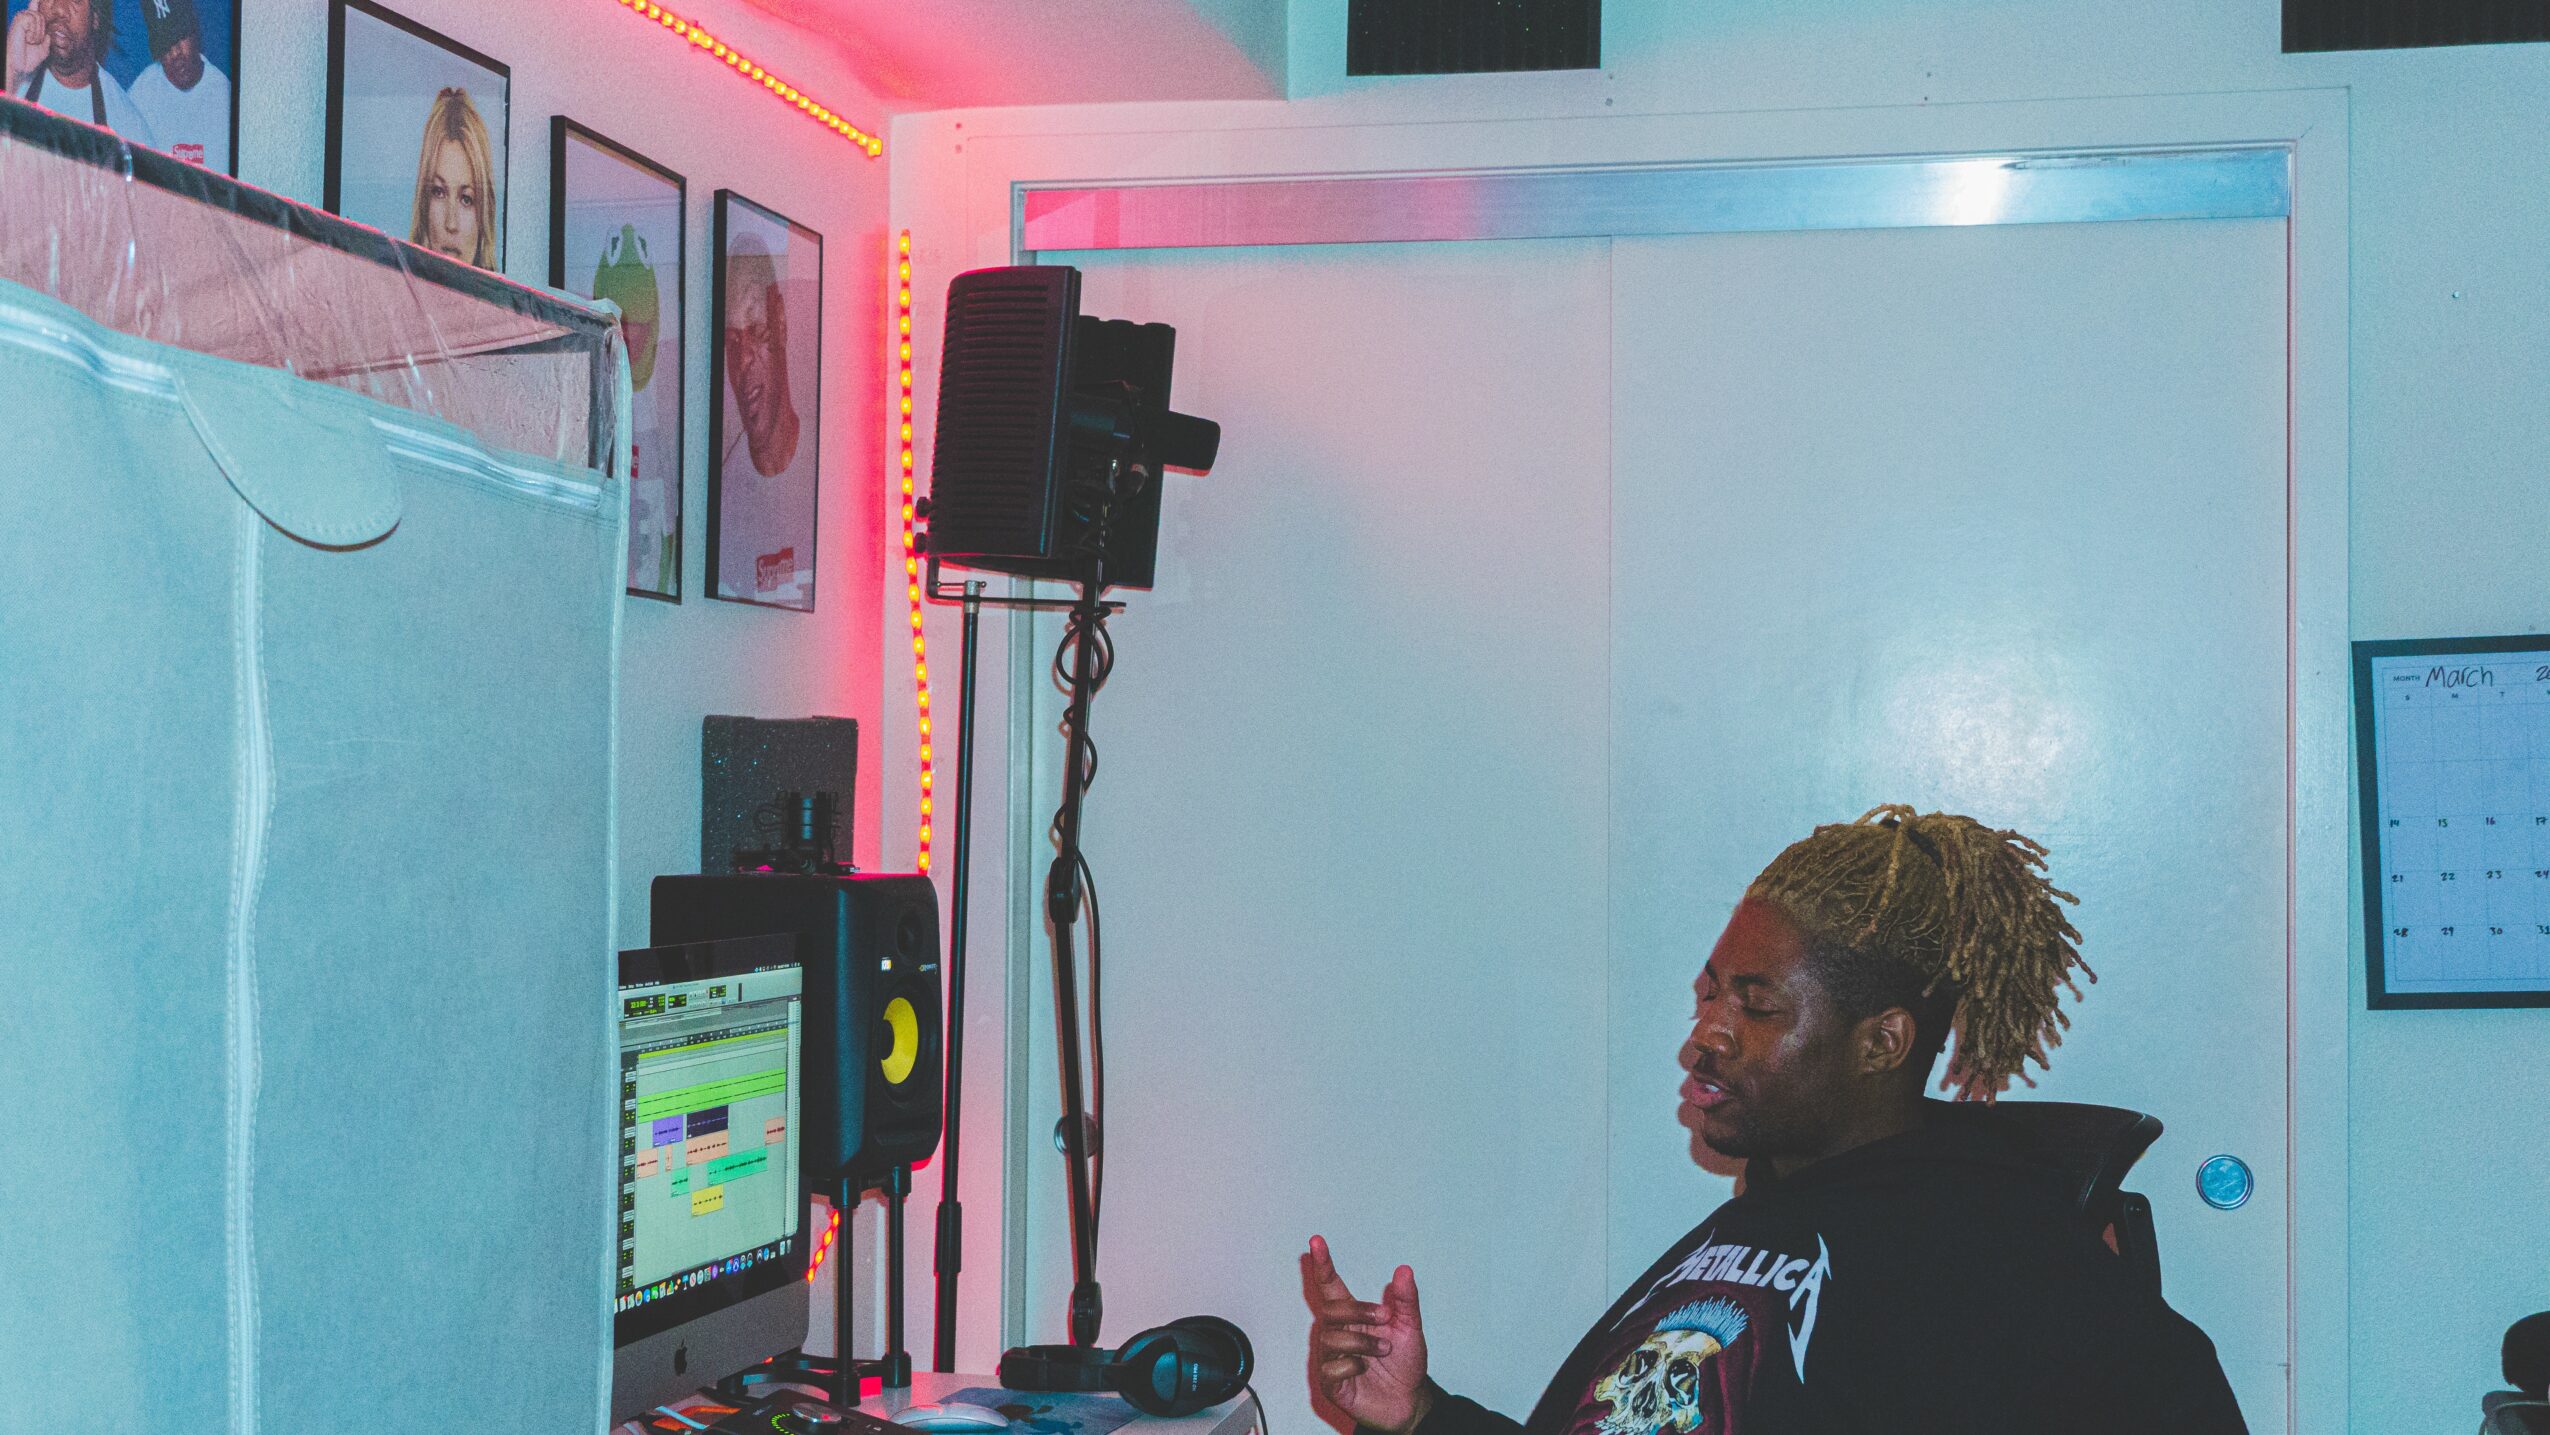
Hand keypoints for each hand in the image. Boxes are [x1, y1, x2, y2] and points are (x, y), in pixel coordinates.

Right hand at [7, 9, 49, 93]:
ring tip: (31, 41)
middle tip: (35, 41)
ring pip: (36, 15)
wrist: (21, 67)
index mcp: (31, 25)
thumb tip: (49, 31)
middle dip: (42, 29)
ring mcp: (20, 21)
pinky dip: (33, 30)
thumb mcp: (44, 47)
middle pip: (40, 14)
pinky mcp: (17, 23)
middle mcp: (24, 21)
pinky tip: (28, 39)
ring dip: (38, 31)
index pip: (35, 9)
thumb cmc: (30, 59)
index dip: (37, 1)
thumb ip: (48, 37)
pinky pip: (30, 19)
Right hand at [1305, 1234, 1431, 1433]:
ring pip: (1332, 1338)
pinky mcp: (1330, 1382)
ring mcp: (1331, 1358)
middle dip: (1359, 1311)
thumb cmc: (1405, 1362)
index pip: (1331, 1286)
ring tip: (1384, 1351)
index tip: (1316, 1241)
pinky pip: (1331, 1368)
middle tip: (1386, 1319)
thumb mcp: (1410, 1328)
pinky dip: (1352, 1367)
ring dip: (1363, 1342)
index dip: (1323, 1264)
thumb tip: (1404, 1270)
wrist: (1409, 1401)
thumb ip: (1405, 1301)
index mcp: (1354, 1316)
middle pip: (1330, 1309)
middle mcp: (1338, 1333)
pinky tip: (1364, 1371)